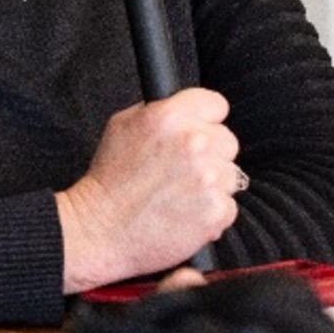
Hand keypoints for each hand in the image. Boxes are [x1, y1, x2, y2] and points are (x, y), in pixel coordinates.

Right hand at [56, 87, 240, 292]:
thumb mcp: (122, 126)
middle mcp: (193, 143)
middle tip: (181, 169)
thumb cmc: (110, 180)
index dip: (205, 119)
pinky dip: (211, 212)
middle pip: (227, 140)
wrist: (102, 228)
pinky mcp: (216, 210)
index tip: (197, 132)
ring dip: (212, 184)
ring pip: (230, 174)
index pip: (216, 104)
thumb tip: (185, 109)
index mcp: (170, 116)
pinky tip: (184, 212)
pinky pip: (228, 205)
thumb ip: (160, 111)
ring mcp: (208, 178)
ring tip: (179, 194)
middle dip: (210, 153)